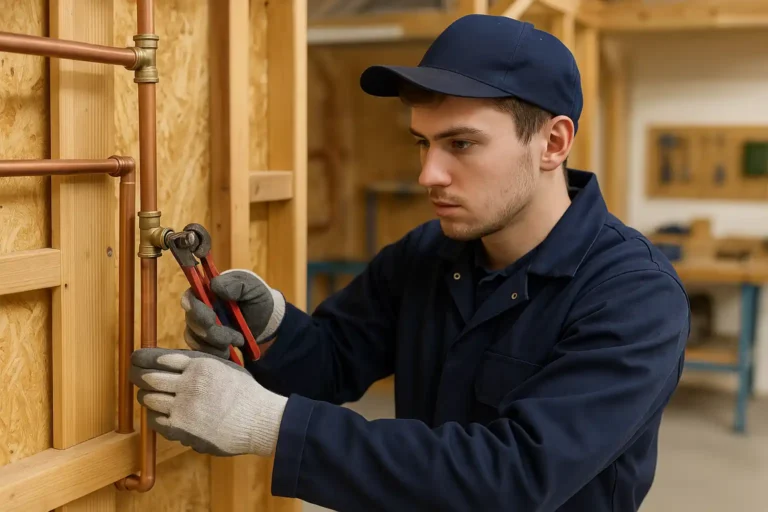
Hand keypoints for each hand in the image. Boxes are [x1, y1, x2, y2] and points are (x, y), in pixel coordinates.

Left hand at [129, 347, 287, 456]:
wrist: (257, 420)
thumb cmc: (245, 393)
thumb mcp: (224, 367)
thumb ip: (199, 363)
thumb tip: (170, 362)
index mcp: (199, 364)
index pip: (160, 358)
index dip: (143, 359)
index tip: (135, 359)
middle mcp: (189, 383)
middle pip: (148, 377)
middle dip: (138, 376)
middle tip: (134, 376)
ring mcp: (183, 406)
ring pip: (148, 398)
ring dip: (146, 397)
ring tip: (149, 396)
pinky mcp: (180, 428)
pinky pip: (155, 420)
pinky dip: (154, 416)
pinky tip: (161, 414)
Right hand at [181, 269, 285, 358]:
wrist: (264, 320)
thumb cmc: (256, 298)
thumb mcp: (252, 287)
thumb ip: (235, 284)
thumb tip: (215, 286)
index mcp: (206, 290)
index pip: (189, 298)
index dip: (195, 309)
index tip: (211, 320)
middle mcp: (197, 308)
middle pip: (191, 321)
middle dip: (212, 332)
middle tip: (234, 338)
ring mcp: (198, 326)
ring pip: (194, 338)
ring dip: (216, 344)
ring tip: (238, 341)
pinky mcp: (203, 342)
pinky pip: (200, 351)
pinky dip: (215, 353)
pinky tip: (229, 352)